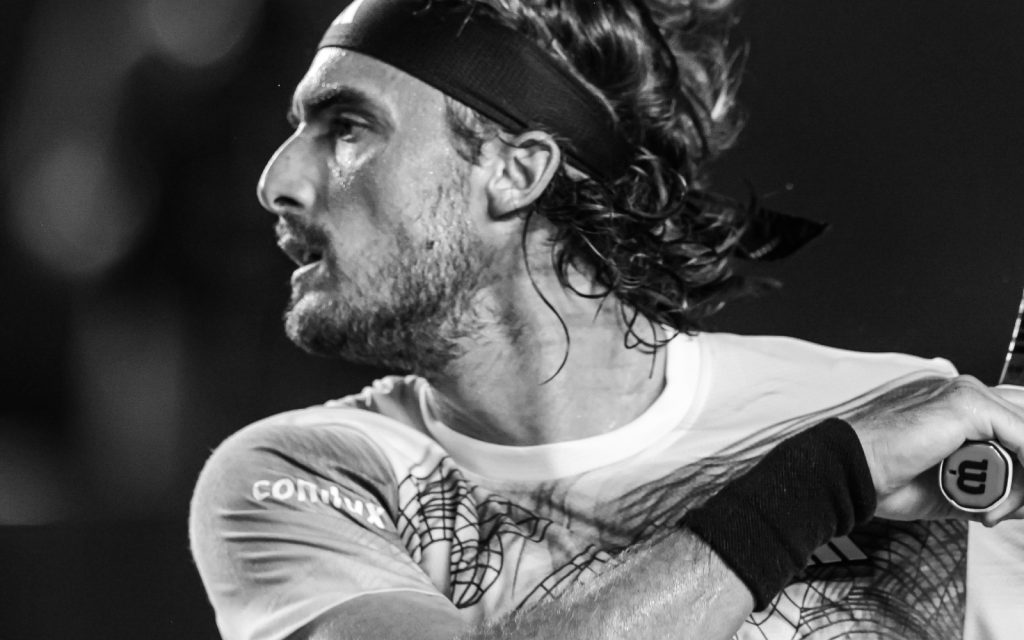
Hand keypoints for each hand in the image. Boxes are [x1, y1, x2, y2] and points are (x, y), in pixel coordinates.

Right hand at [845, 376, 1023, 524]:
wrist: (846, 471)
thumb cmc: (882, 478)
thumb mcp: (950, 489)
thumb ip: (993, 491)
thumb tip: (1023, 502)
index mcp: (951, 406)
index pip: (1010, 422)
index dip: (1018, 458)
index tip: (1011, 500)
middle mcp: (960, 392)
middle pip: (1021, 421)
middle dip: (1021, 466)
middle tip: (1009, 506)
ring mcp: (963, 393)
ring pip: (1023, 432)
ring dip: (1020, 477)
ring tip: (994, 508)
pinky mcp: (965, 402)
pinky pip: (1021, 435)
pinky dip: (1023, 467)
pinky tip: (1010, 494)